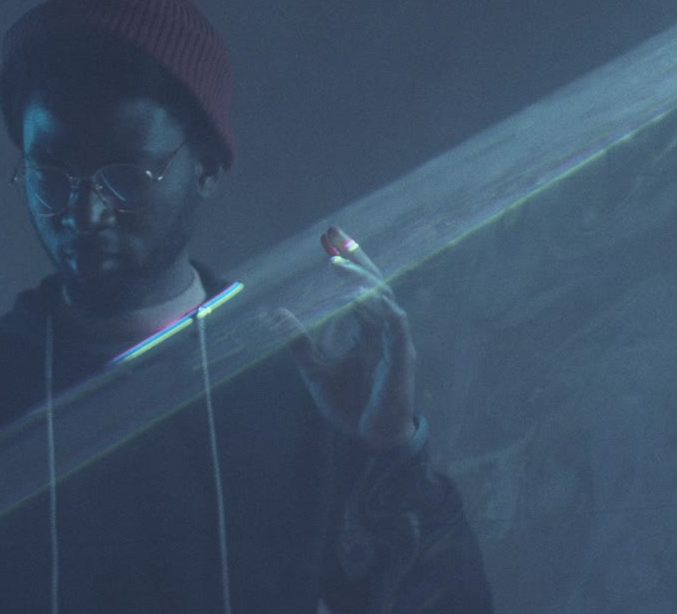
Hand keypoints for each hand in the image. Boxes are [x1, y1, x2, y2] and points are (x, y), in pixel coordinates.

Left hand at [276, 226, 415, 449]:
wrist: (369, 438)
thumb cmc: (349, 403)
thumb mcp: (314, 369)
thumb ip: (298, 341)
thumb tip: (274, 313)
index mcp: (367, 332)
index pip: (361, 288)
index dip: (350, 263)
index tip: (331, 240)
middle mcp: (384, 332)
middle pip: (376, 285)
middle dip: (357, 260)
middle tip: (336, 238)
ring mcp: (396, 344)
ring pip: (385, 301)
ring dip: (361, 282)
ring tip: (337, 267)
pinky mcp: (402, 360)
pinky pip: (396, 327)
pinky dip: (381, 310)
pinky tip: (364, 298)